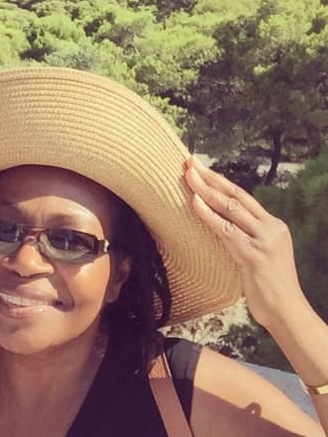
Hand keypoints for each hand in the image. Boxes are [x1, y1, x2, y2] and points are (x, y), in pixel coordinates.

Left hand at [184, 156, 307, 330]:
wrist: (286, 310)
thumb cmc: (267, 286)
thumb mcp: (257, 255)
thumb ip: (243, 238)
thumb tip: (219, 226)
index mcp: (273, 225)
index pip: (242, 196)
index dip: (220, 180)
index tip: (201, 168)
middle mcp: (271, 228)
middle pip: (235, 195)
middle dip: (210, 177)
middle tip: (190, 162)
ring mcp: (263, 240)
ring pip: (230, 208)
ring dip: (205, 190)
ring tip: (187, 176)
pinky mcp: (253, 255)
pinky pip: (225, 230)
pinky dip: (208, 214)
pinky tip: (195, 202)